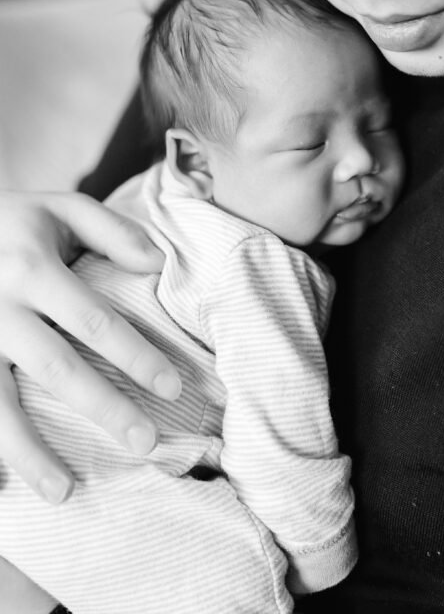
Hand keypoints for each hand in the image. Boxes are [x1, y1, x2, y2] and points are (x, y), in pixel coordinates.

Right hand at [0, 191, 181, 502]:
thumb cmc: (14, 222)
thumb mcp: (60, 207)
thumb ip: (111, 230)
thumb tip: (159, 264)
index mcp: (33, 266)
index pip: (94, 320)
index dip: (135, 356)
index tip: (172, 387)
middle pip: (57, 369)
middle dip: (103, 409)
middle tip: (145, 443)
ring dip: (31, 452)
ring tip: (64, 492)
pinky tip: (8, 484)